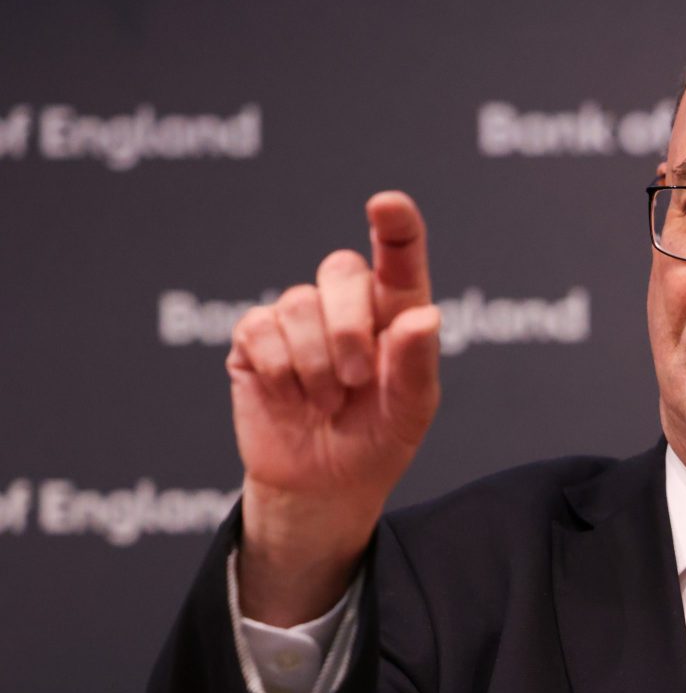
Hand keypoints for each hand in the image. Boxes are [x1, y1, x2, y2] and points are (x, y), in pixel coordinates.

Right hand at [227, 192, 440, 624]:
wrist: (323, 487)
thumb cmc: (378, 441)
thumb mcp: (411, 412)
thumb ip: (417, 364)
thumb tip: (424, 317)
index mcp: (397, 311)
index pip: (399, 254)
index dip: (396, 224)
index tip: (386, 205)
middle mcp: (347, 303)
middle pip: (342, 270)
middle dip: (350, 329)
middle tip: (358, 382)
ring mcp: (298, 317)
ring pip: (298, 302)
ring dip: (316, 363)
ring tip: (327, 403)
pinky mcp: (255, 338)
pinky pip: (260, 329)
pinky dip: (280, 372)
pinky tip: (291, 399)